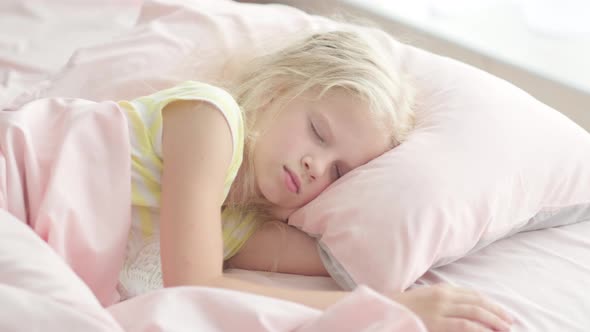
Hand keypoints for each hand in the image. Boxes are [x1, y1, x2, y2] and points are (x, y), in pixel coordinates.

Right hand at [390, 284, 513, 331]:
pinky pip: (465, 325)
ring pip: (474, 313)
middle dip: (497, 312)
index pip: (473, 294)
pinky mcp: (436, 322)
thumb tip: (464, 307)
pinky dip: (480, 329)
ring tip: (505, 328)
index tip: (502, 312)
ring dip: (493, 320)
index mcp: (441, 289)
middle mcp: (443, 296)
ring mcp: (439, 309)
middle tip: (510, 322)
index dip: (490, 303)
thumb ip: (443, 300)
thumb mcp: (425, 299)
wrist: (384, 312)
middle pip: (477, 302)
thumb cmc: (404, 309)